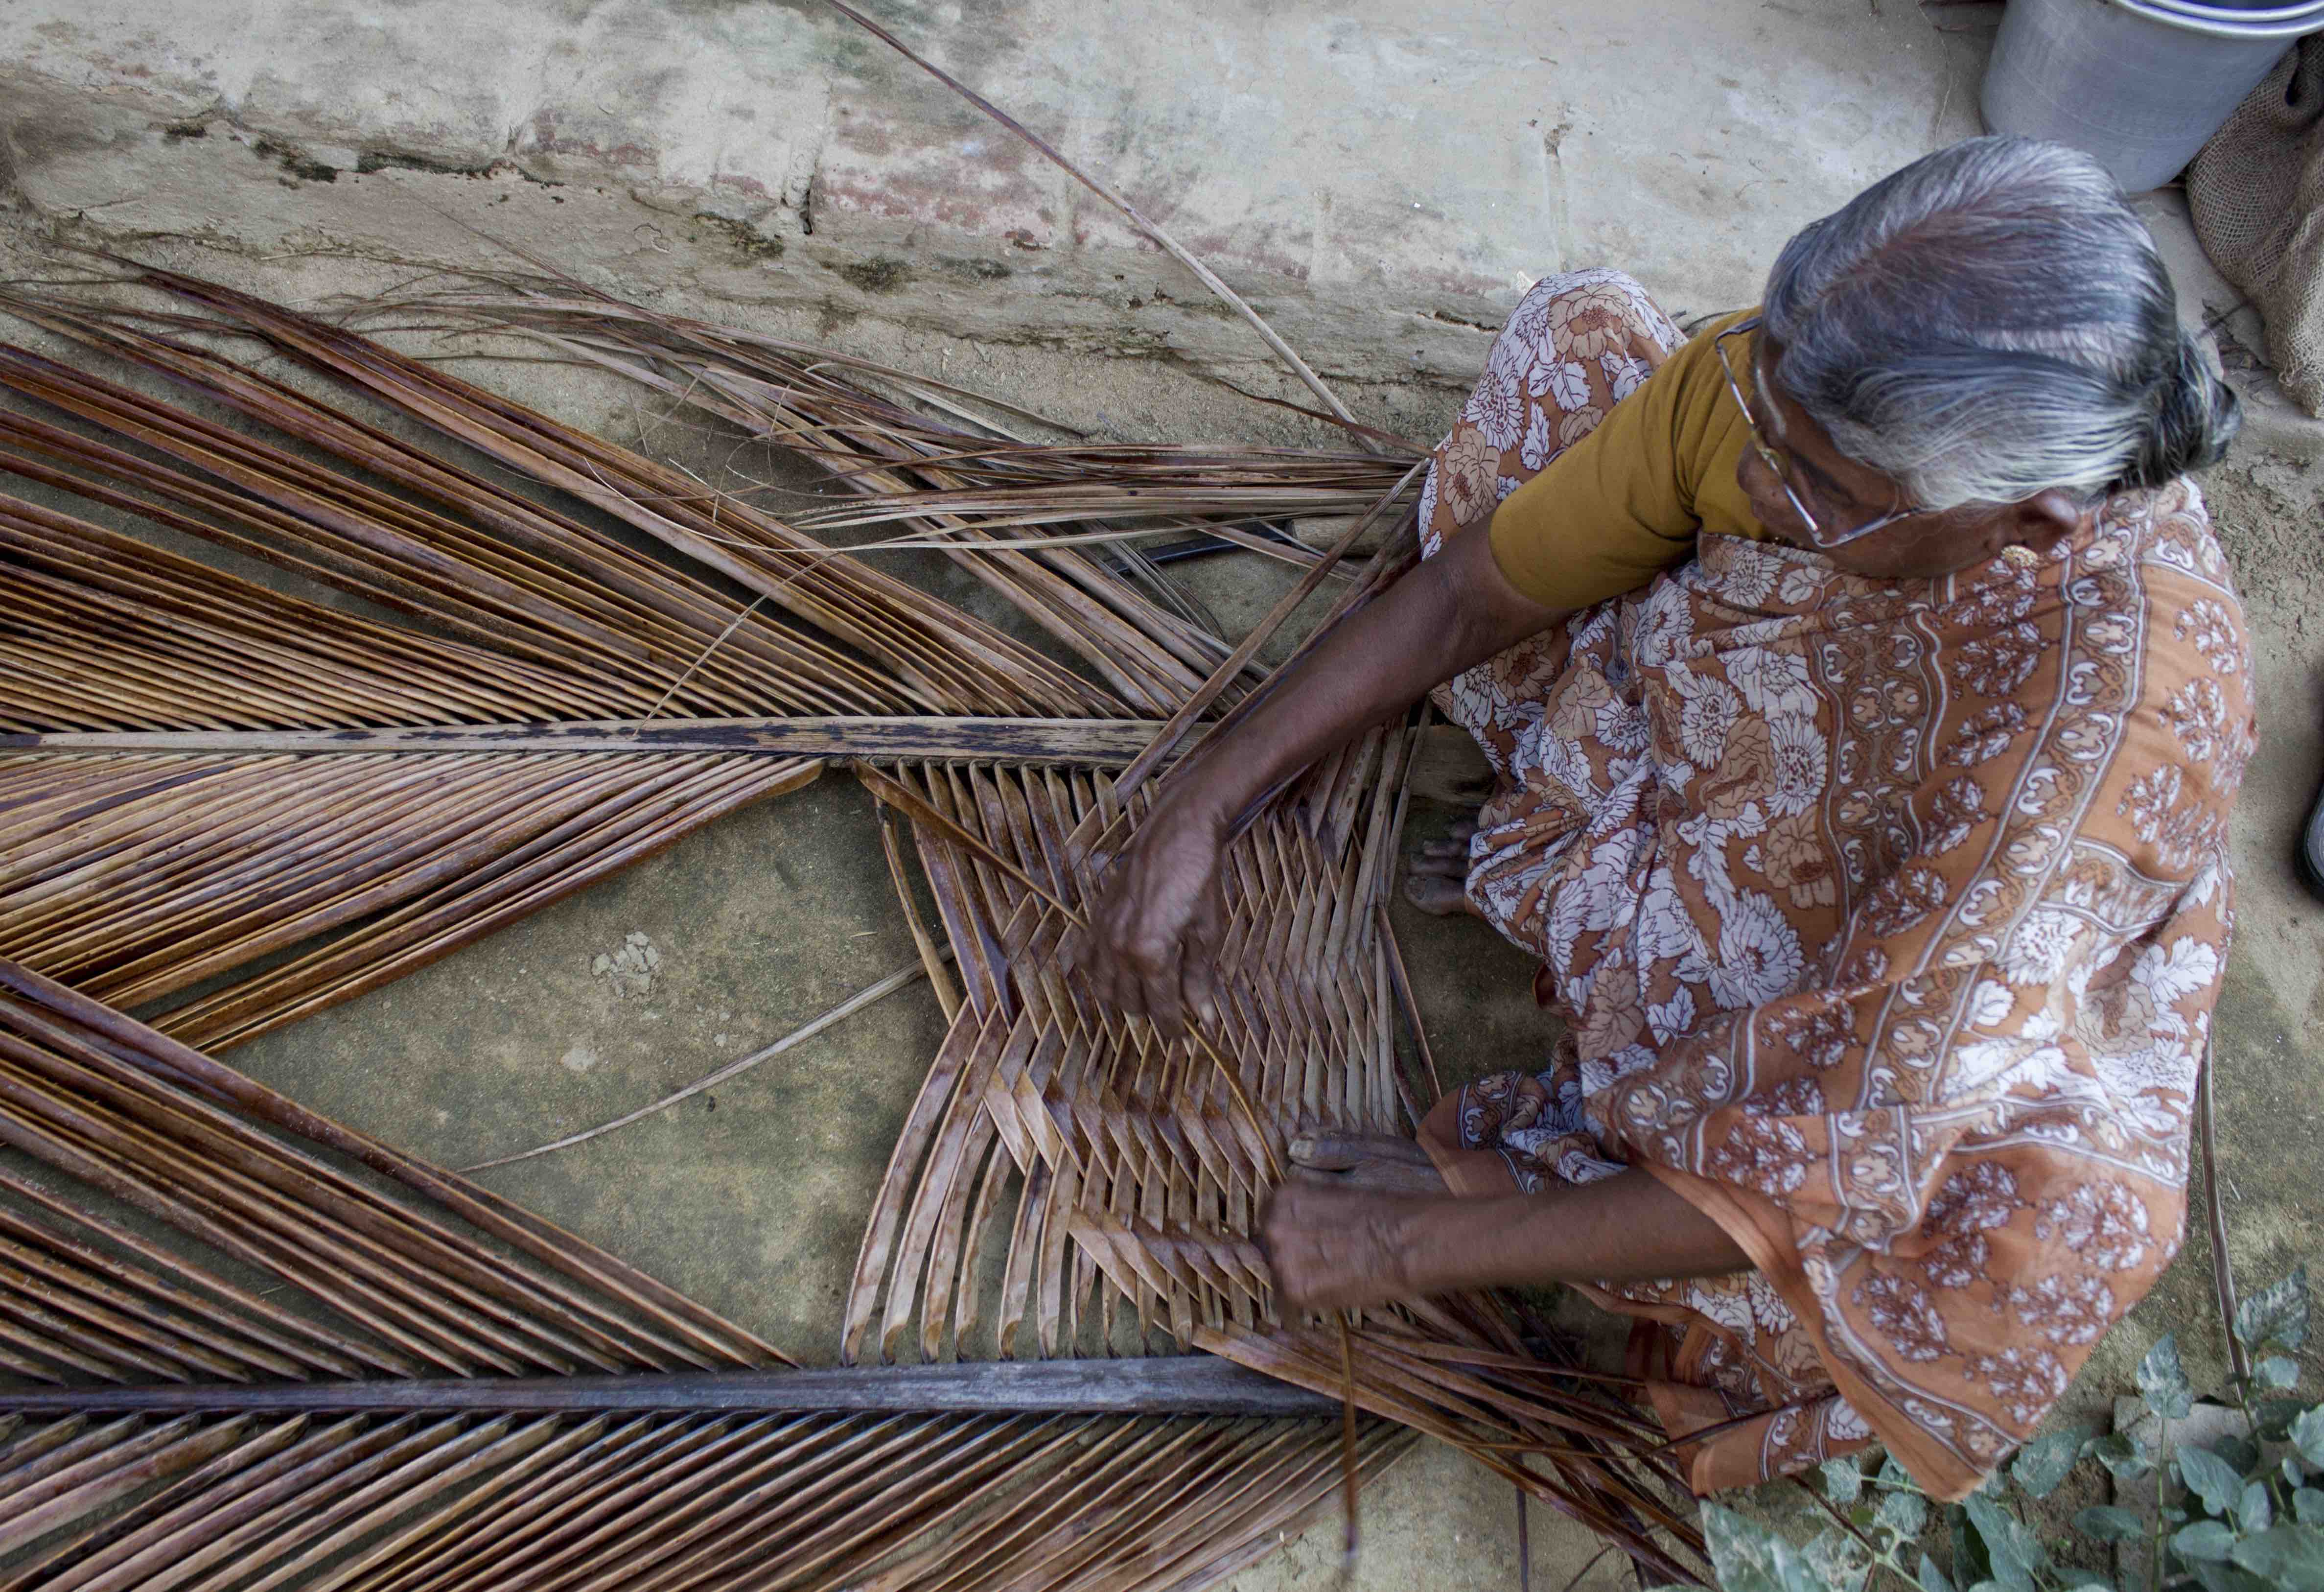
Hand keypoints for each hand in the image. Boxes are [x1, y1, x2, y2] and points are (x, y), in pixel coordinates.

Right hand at [1087, 795, 1227, 1037]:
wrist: (1177, 831)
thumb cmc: (1199, 879)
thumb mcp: (1208, 932)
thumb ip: (1200, 978)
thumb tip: (1204, 1018)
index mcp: (1150, 955)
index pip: (1160, 1008)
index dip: (1173, 1027)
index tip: (1183, 1036)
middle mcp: (1119, 948)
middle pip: (1129, 1003)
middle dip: (1150, 1013)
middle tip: (1170, 1012)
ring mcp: (1103, 932)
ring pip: (1103, 987)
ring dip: (1123, 998)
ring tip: (1145, 997)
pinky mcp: (1096, 916)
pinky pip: (1086, 958)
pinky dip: (1097, 973)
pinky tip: (1113, 973)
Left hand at [1259, 1180, 1442, 1313]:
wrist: (1405, 1243)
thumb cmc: (1384, 1214)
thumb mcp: (1336, 1197)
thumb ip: (1308, 1212)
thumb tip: (1300, 1230)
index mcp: (1284, 1197)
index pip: (1269, 1220)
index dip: (1287, 1234)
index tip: (1302, 1242)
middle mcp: (1274, 1226)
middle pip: (1267, 1248)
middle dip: (1287, 1257)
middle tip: (1317, 1263)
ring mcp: (1281, 1260)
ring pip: (1277, 1276)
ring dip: (1296, 1280)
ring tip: (1327, 1280)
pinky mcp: (1295, 1291)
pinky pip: (1289, 1302)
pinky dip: (1305, 1302)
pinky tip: (1328, 1294)